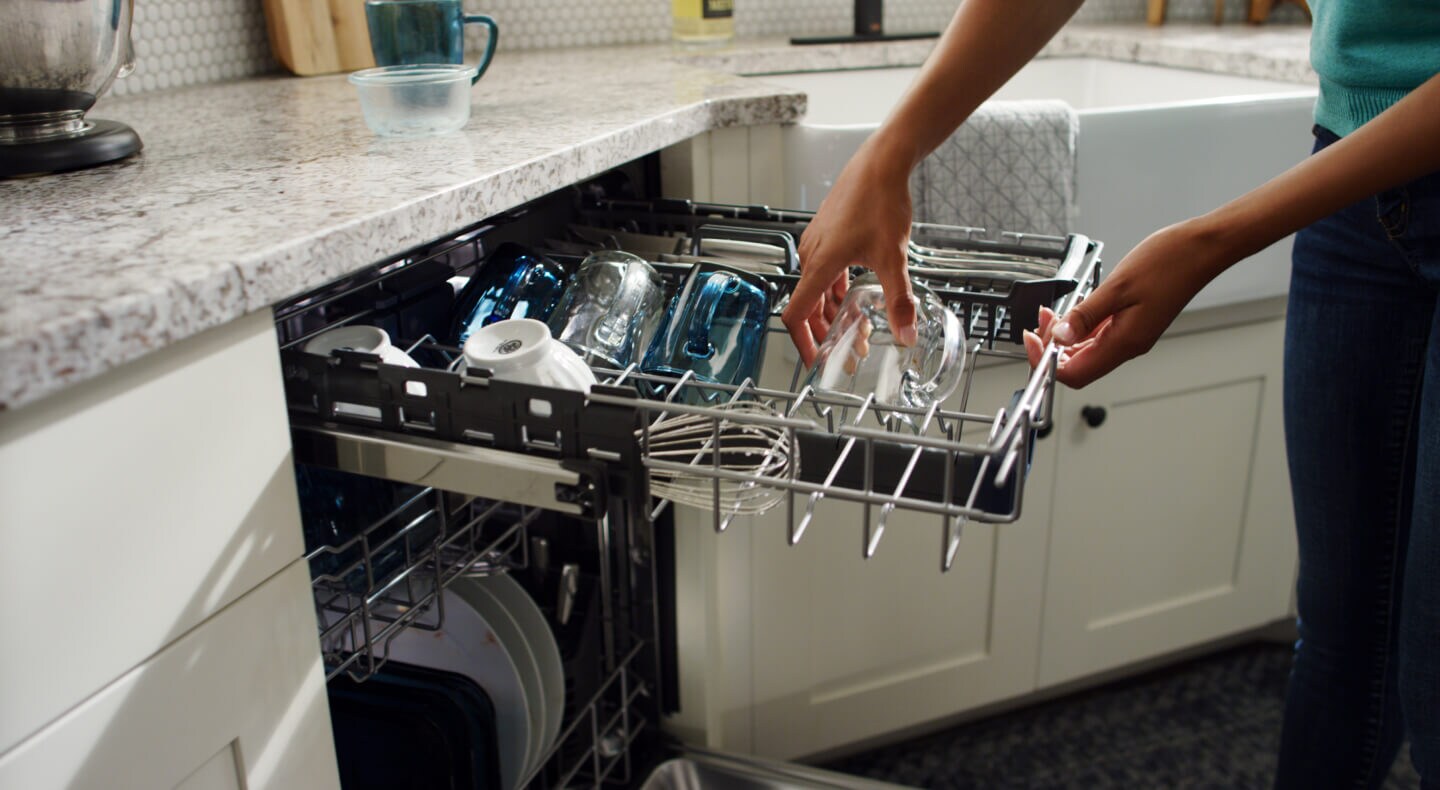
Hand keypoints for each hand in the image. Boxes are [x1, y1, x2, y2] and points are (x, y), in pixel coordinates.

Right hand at [782, 138, 918, 367]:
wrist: (881, 162)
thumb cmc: (880, 200)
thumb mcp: (892, 258)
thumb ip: (898, 301)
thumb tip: (905, 334)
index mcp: (820, 264)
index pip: (796, 314)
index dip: (803, 343)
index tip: (816, 361)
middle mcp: (812, 255)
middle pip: (808, 307)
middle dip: (826, 334)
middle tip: (847, 353)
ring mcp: (818, 243)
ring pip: (817, 290)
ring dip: (833, 313)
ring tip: (856, 330)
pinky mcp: (827, 234)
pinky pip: (824, 273)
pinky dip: (836, 292)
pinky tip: (854, 298)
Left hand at [1023, 220, 1228, 387]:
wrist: (1203, 249)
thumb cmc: (1169, 262)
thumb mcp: (1117, 287)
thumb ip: (1085, 316)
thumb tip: (1058, 338)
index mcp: (1125, 343)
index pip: (1075, 374)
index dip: (1048, 363)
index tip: (1031, 341)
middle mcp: (1128, 345)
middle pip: (1078, 365)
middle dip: (1052, 348)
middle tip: (1039, 323)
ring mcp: (1132, 335)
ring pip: (1087, 350)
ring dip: (1064, 336)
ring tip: (1051, 313)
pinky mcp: (1134, 323)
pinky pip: (1099, 334)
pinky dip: (1080, 326)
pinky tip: (1073, 309)